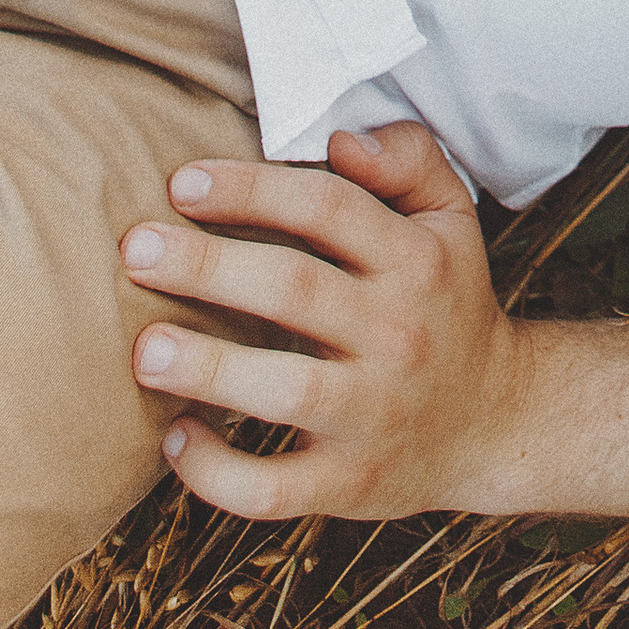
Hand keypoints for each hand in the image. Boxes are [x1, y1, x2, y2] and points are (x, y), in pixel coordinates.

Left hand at [119, 124, 528, 520]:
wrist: (492, 422)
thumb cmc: (447, 300)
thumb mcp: (451, 216)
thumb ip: (408, 158)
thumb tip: (340, 140)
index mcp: (417, 260)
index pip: (329, 208)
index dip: (252, 189)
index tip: (181, 183)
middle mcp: (398, 333)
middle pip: (294, 289)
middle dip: (207, 266)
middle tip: (136, 249)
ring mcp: (373, 415)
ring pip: (284, 392)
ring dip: (207, 368)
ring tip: (143, 349)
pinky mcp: (348, 484)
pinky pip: (273, 488)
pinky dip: (215, 471)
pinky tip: (174, 436)